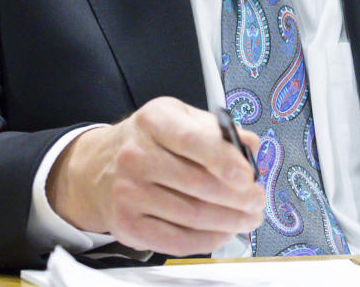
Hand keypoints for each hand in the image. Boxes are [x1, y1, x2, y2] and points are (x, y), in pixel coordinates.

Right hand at [47, 97, 263, 255]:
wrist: (100, 167)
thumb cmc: (152, 140)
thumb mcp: (181, 119)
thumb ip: (218, 130)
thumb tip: (251, 146)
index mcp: (154, 120)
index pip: (193, 140)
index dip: (225, 160)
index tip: (249, 175)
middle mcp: (136, 155)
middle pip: (197, 184)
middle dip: (238, 198)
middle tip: (259, 201)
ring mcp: (128, 193)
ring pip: (191, 216)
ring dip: (229, 222)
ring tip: (248, 218)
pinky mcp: (127, 225)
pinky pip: (176, 241)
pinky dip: (207, 241)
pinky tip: (223, 233)